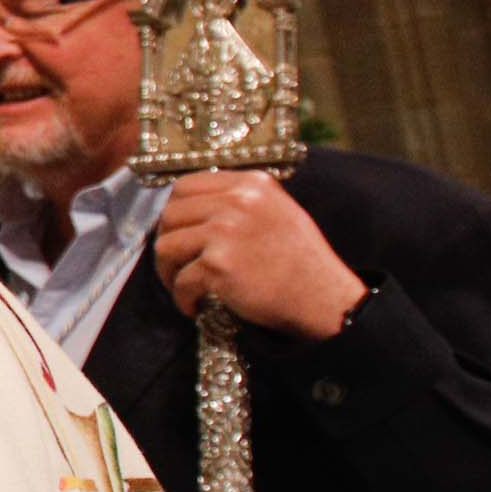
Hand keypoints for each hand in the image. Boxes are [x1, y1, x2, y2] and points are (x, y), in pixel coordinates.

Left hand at [153, 171, 365, 340]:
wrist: (324, 298)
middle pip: (170, 214)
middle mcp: (236, 202)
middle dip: (166, 241)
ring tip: (183, 286)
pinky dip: (182, 298)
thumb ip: (241, 201)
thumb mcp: (279, 210)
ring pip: (166, 246)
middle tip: (175, 264)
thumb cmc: (302, 259)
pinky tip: (195, 306)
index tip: (177, 232)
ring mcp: (225, 232)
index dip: (174, 211)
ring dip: (168, 271)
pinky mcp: (219, 266)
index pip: (185, 186)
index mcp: (250, 185)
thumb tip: (194, 207)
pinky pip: (181, 281)